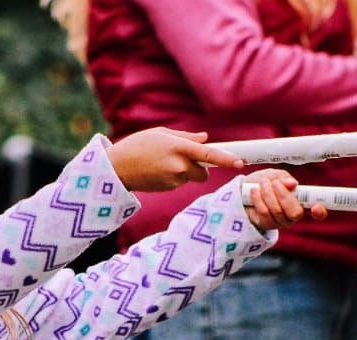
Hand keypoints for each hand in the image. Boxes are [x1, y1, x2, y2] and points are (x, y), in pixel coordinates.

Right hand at [106, 127, 243, 191]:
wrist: (116, 168)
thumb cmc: (137, 146)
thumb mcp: (161, 134)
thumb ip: (186, 137)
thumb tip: (205, 138)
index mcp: (179, 148)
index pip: (209, 155)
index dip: (226, 159)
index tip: (240, 163)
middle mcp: (179, 166)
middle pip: (203, 172)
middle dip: (199, 167)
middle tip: (183, 158)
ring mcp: (174, 179)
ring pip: (190, 177)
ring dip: (184, 171)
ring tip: (163, 163)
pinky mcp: (168, 188)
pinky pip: (179, 182)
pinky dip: (174, 177)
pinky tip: (158, 171)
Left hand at [242, 169, 326, 230]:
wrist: (243, 191)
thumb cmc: (264, 182)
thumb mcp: (275, 175)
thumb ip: (284, 178)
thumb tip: (293, 184)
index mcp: (302, 202)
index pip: (318, 212)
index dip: (320, 212)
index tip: (316, 207)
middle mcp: (293, 215)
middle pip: (295, 213)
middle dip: (284, 196)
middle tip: (274, 183)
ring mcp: (280, 222)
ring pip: (277, 211)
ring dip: (268, 193)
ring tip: (262, 182)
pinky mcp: (266, 224)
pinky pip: (264, 212)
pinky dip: (258, 198)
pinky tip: (255, 191)